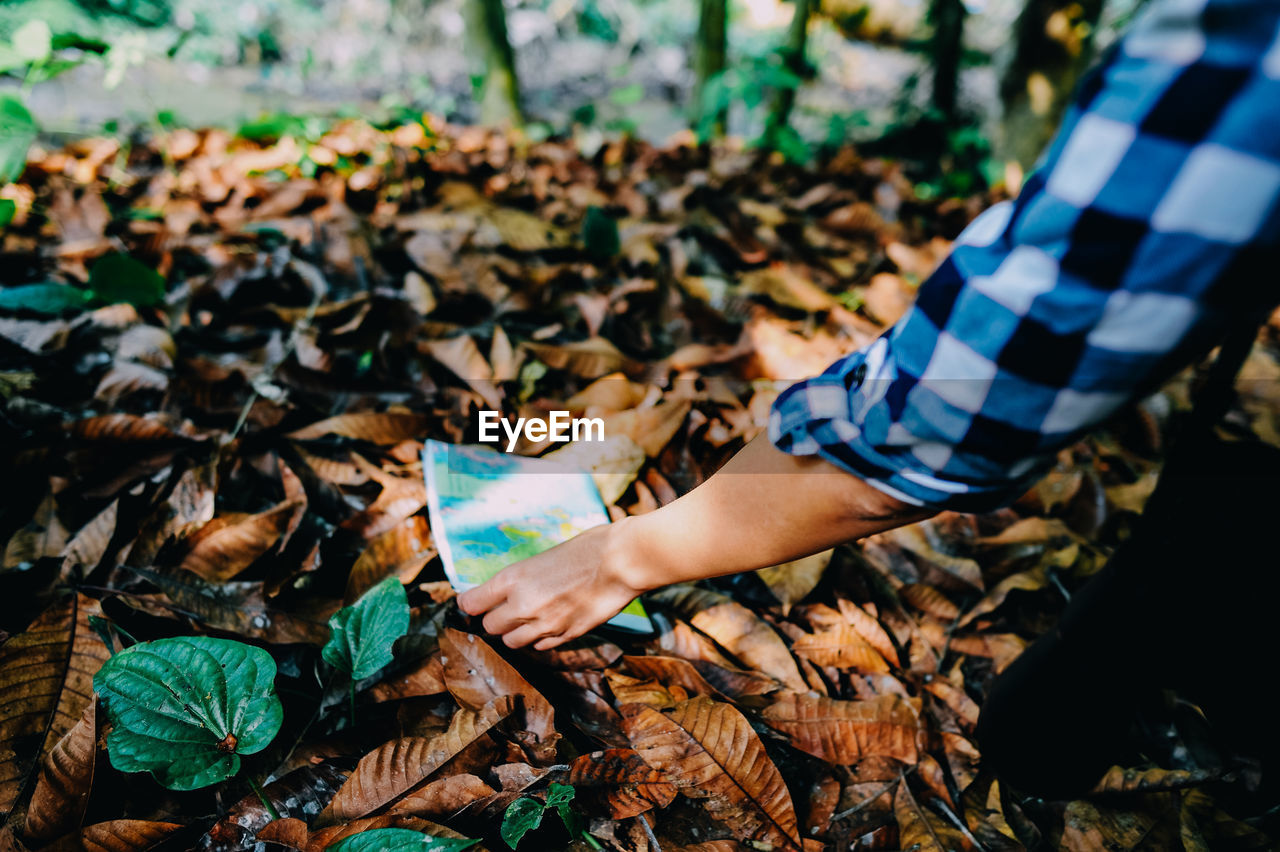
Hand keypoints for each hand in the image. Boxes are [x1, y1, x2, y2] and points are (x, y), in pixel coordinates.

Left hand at [457, 518, 647, 649]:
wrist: (622, 562)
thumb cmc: (587, 549)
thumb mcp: (544, 557)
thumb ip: (522, 579)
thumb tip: (505, 592)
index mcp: (513, 579)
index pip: (472, 603)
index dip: (471, 603)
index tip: (474, 602)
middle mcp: (523, 605)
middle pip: (489, 627)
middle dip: (494, 619)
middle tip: (504, 609)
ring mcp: (545, 625)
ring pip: (512, 642)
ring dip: (516, 632)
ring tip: (529, 618)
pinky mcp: (566, 636)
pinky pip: (540, 646)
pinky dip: (540, 638)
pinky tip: (550, 623)